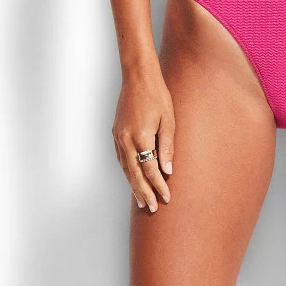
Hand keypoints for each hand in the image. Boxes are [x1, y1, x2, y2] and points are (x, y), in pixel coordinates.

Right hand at [113, 63, 174, 212]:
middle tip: (151, 208)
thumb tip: (168, 170)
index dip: (159, 186)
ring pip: (125, 168)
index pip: (151, 170)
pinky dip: (127, 171)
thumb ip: (168, 147)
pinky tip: (132, 178)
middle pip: (135, 174)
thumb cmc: (157, 95)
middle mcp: (126, 140)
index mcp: (141, 137)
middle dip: (144, 192)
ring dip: (133, 185)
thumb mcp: (169, 121)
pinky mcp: (116, 133)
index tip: (166, 198)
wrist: (138, 77)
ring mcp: (118, 137)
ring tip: (141, 200)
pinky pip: (121, 158)